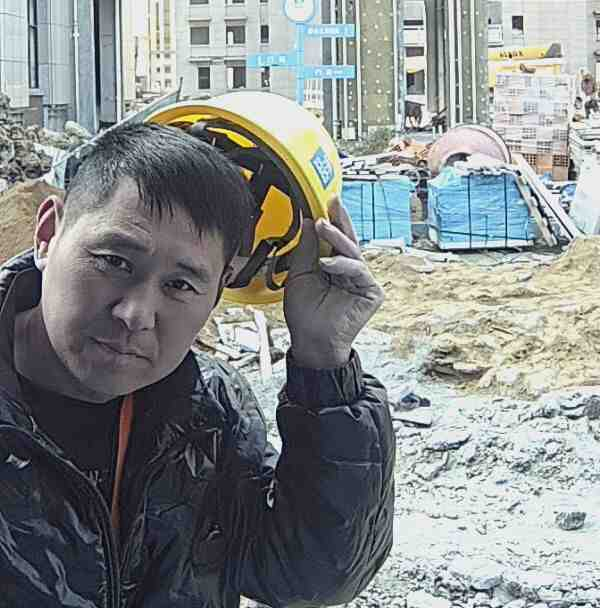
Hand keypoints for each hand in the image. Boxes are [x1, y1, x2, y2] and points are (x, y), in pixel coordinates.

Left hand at [284, 196, 384, 368]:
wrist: (311, 341)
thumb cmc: (305, 313)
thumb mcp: (300, 275)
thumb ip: (307, 249)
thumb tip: (308, 221)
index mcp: (334, 265)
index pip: (335, 238)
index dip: (332, 219)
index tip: (325, 200)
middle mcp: (350, 271)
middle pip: (349, 240)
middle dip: (341, 219)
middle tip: (333, 202)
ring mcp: (362, 281)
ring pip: (353, 252)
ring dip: (337, 238)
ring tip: (321, 227)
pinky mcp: (371, 292)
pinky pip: (358, 271)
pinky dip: (342, 265)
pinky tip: (327, 264)